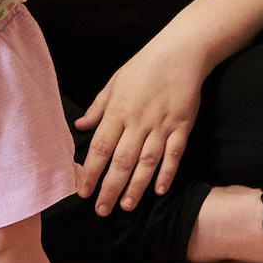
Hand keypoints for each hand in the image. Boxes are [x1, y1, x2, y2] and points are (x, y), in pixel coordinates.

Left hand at [75, 42, 207, 213]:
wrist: (181, 52)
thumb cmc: (144, 66)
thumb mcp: (114, 82)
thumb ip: (97, 107)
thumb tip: (79, 127)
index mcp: (118, 110)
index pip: (100, 148)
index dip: (90, 172)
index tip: (83, 193)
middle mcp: (138, 121)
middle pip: (122, 160)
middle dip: (110, 188)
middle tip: (102, 211)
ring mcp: (162, 124)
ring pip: (147, 161)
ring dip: (137, 186)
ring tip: (127, 206)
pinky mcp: (183, 125)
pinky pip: (175, 153)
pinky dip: (168, 172)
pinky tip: (160, 189)